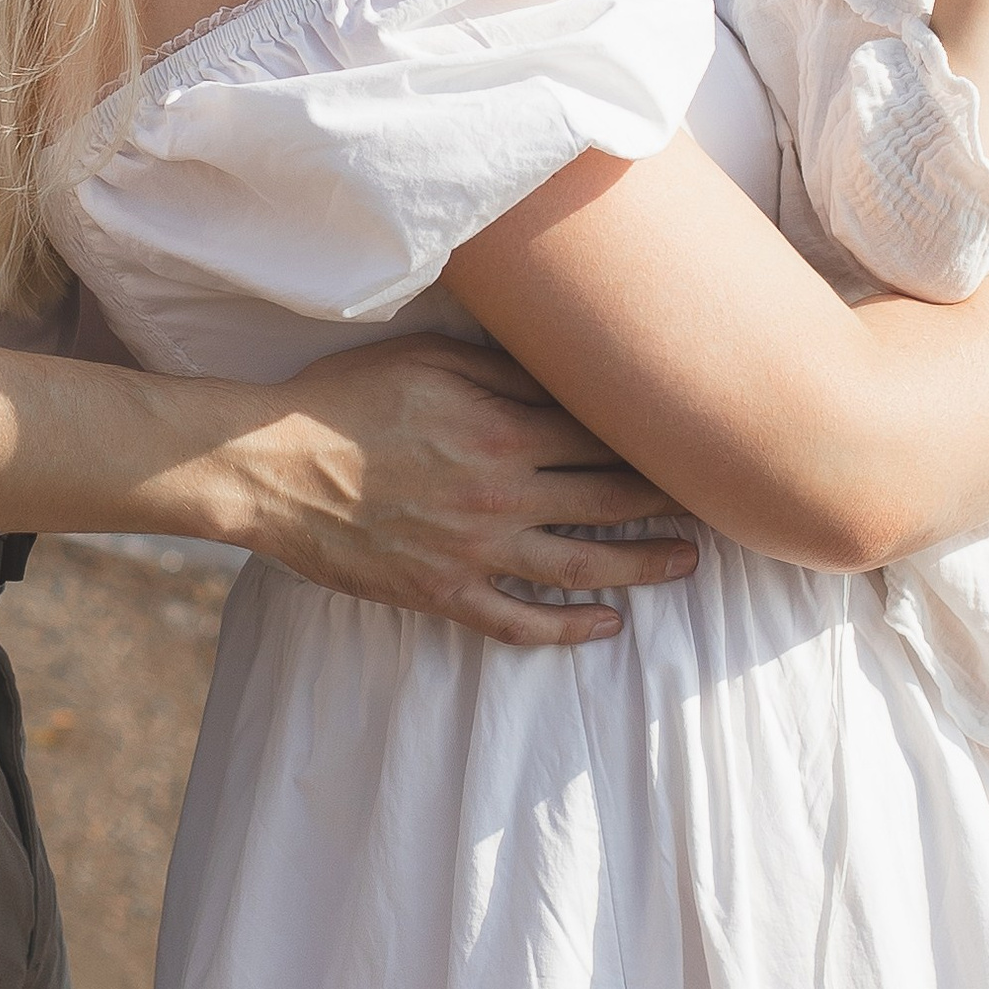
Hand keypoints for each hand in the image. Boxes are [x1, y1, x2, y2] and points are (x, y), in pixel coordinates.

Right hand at [226, 337, 696, 647]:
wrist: (271, 466)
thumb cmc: (348, 398)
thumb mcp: (433, 359)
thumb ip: (508, 372)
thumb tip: (573, 373)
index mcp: (503, 431)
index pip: (603, 436)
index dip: (655, 438)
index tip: (696, 437)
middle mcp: (502, 496)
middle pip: (610, 501)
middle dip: (669, 501)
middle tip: (717, 501)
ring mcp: (474, 553)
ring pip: (582, 568)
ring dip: (641, 568)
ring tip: (686, 564)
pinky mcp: (443, 593)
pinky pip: (519, 623)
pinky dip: (568, 629)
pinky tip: (604, 625)